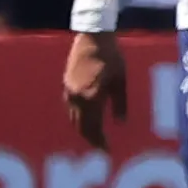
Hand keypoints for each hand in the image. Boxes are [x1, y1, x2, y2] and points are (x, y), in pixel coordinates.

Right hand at [63, 27, 124, 147]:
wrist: (92, 37)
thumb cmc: (112, 57)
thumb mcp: (121, 80)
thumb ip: (120, 103)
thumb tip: (121, 123)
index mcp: (91, 98)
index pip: (92, 127)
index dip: (99, 141)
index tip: (107, 150)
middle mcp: (76, 98)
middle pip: (81, 126)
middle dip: (91, 139)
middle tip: (101, 147)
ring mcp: (69, 92)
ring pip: (73, 119)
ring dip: (83, 129)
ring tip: (95, 136)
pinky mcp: (66, 86)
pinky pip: (71, 109)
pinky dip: (78, 118)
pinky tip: (86, 119)